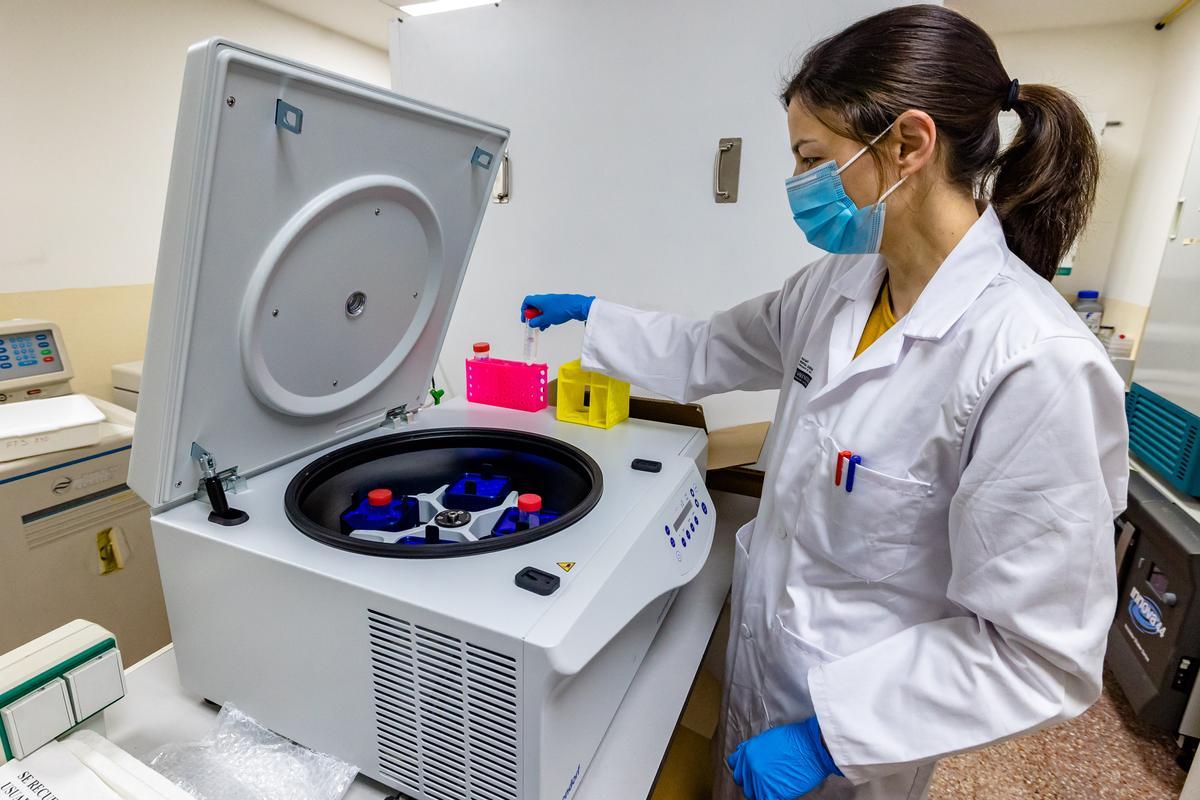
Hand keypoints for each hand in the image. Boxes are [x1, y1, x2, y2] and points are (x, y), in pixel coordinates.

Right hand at [520, 294, 594, 330]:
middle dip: (533, 316)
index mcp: (540, 300)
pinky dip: (547, 317)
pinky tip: (549, 324)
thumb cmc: (561, 309)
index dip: (524, 310)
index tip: (526, 318)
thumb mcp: (546, 318)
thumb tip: (532, 323)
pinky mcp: (559, 305)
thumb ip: (537, 322)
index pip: (527, 301)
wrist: (576, 306)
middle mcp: (545, 299)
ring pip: (543, 310)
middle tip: (534, 323)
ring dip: (541, 318)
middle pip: (535, 306)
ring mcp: (553, 302)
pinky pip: (550, 311)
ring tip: (542, 327)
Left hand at [727, 717, 841, 799]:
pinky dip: (772, 797)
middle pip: (742, 782)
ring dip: (761, 792)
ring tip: (774, 787)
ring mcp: (759, 780)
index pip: (735, 766)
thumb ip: (754, 749)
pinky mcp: (771, 793)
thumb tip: (745, 754)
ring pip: (752, 794)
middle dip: (752, 782)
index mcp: (747, 752)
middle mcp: (749, 766)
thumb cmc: (796, 740)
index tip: (751, 772)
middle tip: (765, 781)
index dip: (744, 769)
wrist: (813, 747)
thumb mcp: (768, 738)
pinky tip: (779, 793)